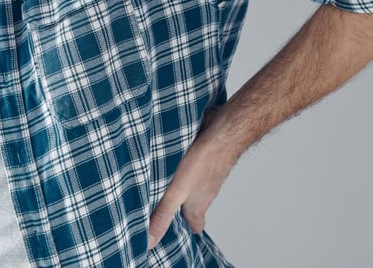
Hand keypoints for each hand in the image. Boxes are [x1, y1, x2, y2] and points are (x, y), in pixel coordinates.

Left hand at [147, 115, 238, 249]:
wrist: (223, 131)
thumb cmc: (203, 164)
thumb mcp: (176, 193)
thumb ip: (162, 215)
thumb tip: (149, 241)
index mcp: (198, 206)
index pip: (195, 226)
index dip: (185, 231)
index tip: (172, 233)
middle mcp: (204, 192)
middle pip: (193, 205)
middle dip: (178, 207)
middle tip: (160, 205)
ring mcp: (207, 174)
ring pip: (193, 185)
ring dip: (179, 185)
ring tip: (160, 181)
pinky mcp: (205, 157)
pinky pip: (193, 166)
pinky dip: (183, 166)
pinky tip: (171, 157)